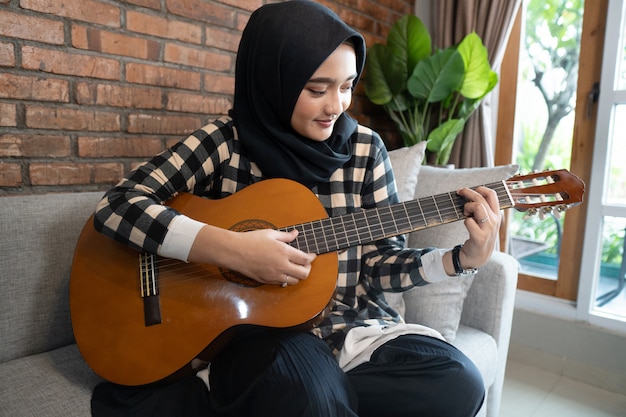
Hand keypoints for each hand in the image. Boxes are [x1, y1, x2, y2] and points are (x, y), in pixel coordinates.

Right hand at [189, 226, 315, 286]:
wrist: (234, 251)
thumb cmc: (251, 240)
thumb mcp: (270, 234)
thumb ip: (286, 236)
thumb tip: (296, 233)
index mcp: (284, 252)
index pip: (305, 259)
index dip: (312, 258)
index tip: (312, 255)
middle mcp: (281, 266)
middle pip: (303, 274)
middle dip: (308, 269)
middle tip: (306, 263)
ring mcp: (274, 275)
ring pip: (294, 281)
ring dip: (297, 275)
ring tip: (295, 268)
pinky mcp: (266, 280)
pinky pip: (282, 283)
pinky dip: (286, 279)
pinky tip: (284, 272)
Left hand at [455, 186, 500, 269]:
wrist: (478, 257)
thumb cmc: (479, 236)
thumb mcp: (486, 222)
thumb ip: (482, 210)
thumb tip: (470, 195)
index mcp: (497, 215)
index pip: (492, 195)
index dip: (480, 188)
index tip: (470, 189)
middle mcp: (495, 221)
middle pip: (482, 199)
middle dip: (468, 193)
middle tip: (459, 192)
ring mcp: (488, 229)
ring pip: (478, 207)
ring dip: (468, 207)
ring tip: (465, 213)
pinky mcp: (480, 237)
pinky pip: (469, 222)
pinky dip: (465, 221)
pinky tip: (467, 225)